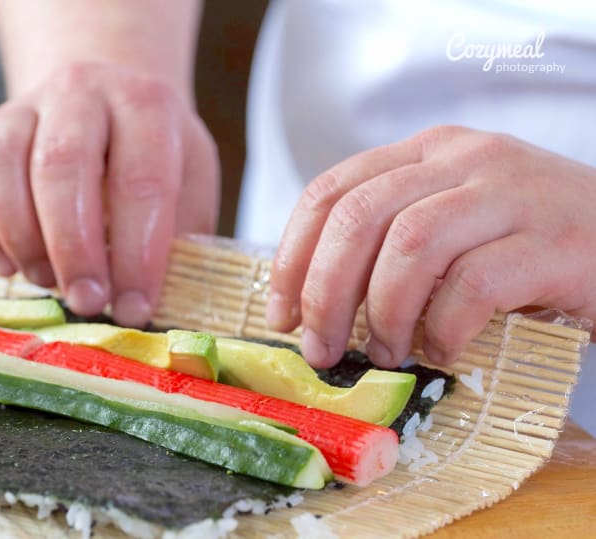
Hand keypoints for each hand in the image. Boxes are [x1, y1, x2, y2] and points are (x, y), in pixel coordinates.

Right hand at [0, 63, 218, 325]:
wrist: (110, 101)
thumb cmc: (155, 155)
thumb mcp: (190, 183)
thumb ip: (179, 237)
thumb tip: (156, 306)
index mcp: (146, 105)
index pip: (142, 180)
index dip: (137, 253)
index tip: (134, 307)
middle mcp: (81, 93)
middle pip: (62, 165)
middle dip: (73, 248)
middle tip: (87, 301)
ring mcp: (23, 107)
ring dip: (20, 237)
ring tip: (48, 280)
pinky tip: (4, 264)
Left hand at [267, 126, 595, 367]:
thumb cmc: (522, 245)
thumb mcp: (449, 225)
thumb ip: (389, 243)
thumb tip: (313, 305)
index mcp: (425, 152)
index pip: (331, 191)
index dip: (292, 256)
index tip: (281, 313)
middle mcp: (463, 158)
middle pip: (359, 216)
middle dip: (323, 291)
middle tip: (320, 348)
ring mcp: (511, 193)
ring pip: (410, 243)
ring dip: (381, 312)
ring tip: (385, 353)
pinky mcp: (554, 241)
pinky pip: (474, 282)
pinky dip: (444, 326)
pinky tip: (442, 349)